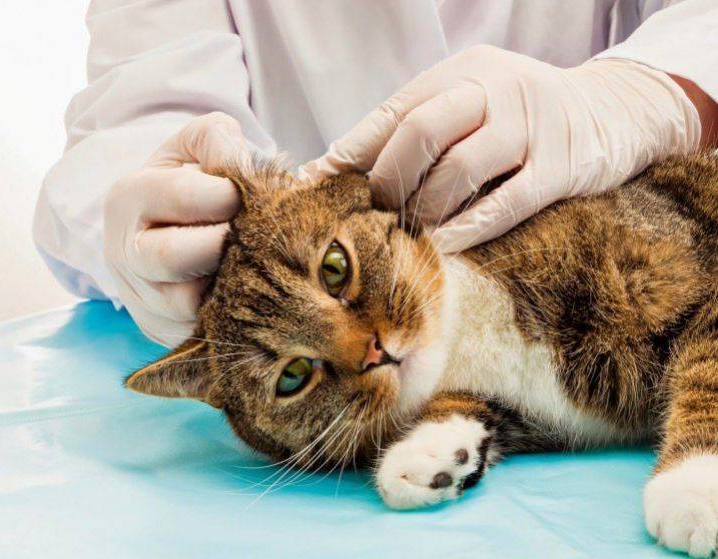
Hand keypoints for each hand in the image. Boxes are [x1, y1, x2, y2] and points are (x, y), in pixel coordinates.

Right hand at [104, 112, 249, 345]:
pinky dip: (227, 315)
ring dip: (228, 285)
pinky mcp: (161, 332)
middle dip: (224, 244)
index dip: (229, 194)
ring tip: (248, 263)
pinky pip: (199, 332)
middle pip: (174, 257)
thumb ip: (217, 138)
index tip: (246, 195)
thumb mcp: (197, 145)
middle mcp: (124, 253)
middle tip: (250, 235)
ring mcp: (140, 299)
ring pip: (188, 305)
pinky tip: (243, 291)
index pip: (182, 195)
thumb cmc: (191, 181)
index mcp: (128, 198)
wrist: (168, 229)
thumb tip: (236, 162)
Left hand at [300, 45, 700, 251]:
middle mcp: (495, 90)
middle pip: (420, 132)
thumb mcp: (471, 102)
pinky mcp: (561, 167)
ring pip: (459, 170)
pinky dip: (468, 229)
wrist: (613, 110)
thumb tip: (340, 169)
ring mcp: (531, 126)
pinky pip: (505, 204)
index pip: (394, 111)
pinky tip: (445, 246)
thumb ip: (419, 126)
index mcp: (462, 72)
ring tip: (413, 231)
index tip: (318, 186)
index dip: (352, 152)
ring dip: (425, 209)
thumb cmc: (520, 117)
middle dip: (388, 181)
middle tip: (378, 213)